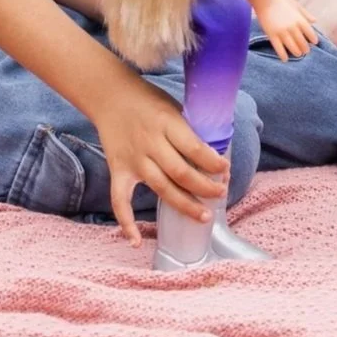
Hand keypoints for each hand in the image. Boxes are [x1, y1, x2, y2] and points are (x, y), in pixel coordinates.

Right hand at [92, 73, 228, 247]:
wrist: (110, 96)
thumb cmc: (148, 100)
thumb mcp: (173, 107)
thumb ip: (187, 130)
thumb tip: (212, 154)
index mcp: (167, 123)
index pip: (194, 148)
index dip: (213, 163)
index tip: (226, 170)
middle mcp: (150, 143)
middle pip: (181, 173)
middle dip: (205, 187)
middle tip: (221, 193)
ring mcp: (133, 160)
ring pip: (161, 188)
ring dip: (184, 205)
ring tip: (204, 216)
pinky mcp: (118, 171)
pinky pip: (120, 201)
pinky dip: (126, 222)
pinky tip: (136, 240)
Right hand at [248, 0, 320, 60]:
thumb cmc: (282, 1)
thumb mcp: (297, 5)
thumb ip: (306, 14)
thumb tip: (315, 21)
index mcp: (300, 20)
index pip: (310, 33)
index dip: (313, 39)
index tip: (314, 43)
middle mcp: (292, 27)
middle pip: (302, 42)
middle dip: (305, 48)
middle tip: (306, 51)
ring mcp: (282, 32)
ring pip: (292, 47)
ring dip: (297, 52)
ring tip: (298, 54)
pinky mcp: (272, 35)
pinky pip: (279, 49)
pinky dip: (283, 55)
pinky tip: (285, 59)